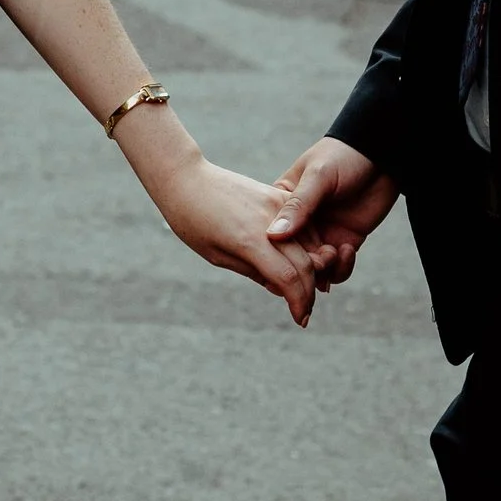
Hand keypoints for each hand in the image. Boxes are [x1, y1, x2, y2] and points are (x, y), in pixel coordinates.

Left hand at [154, 151, 321, 326]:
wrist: (187, 179)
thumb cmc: (193, 222)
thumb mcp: (218, 256)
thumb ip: (254, 272)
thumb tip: (282, 289)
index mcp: (250, 241)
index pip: (289, 279)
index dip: (299, 303)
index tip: (300, 320)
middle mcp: (269, 222)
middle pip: (306, 264)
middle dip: (309, 292)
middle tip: (305, 311)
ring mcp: (276, 204)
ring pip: (310, 243)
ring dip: (313, 269)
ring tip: (304, 290)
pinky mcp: (277, 194)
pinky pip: (302, 224)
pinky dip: (308, 245)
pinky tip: (301, 261)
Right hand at [267, 138, 398, 290]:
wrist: (382, 153)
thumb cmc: (343, 156)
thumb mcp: (319, 176)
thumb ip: (298, 205)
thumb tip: (273, 236)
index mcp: (282, 204)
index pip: (270, 236)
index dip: (275, 254)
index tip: (284, 261)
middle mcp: (300, 224)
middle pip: (290, 260)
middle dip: (301, 269)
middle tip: (316, 262)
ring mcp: (323, 234)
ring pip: (314, 270)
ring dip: (322, 272)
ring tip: (333, 255)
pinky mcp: (345, 241)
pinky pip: (337, 268)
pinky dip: (341, 268)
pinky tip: (347, 250)